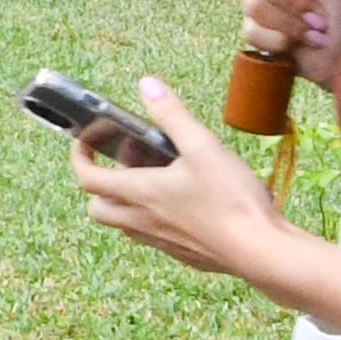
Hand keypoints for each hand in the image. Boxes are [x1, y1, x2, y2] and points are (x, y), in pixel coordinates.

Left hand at [73, 80, 291, 285]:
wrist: (261, 252)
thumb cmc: (231, 200)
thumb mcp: (202, 146)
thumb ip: (172, 115)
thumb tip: (146, 86)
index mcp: (139, 193)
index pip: (87, 178)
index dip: (79, 156)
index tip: (86, 140)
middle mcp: (141, 221)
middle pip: (98, 206)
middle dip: (101, 181)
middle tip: (126, 159)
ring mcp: (160, 241)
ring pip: (124, 222)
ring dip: (127, 198)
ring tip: (158, 174)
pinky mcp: (181, 253)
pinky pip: (151, 235)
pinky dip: (152, 215)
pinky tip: (184, 199)